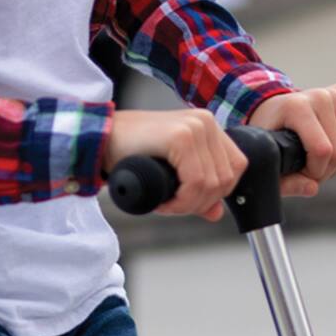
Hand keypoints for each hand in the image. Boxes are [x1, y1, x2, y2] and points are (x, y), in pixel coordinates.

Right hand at [103, 108, 246, 221]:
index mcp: (208, 127)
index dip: (215, 195)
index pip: (235, 169)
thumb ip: (197, 191)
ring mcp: (196, 127)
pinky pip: (196, 183)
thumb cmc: (130, 154)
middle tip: (172, 204)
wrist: (100, 141)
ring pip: (212, 185)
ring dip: (188, 205)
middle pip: (226, 180)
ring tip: (166, 202)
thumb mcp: (172, 174)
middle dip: (200, 203)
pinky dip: (181, 201)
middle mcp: (206, 122)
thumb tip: (217, 213)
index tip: (188, 201)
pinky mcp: (182, 137)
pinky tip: (164, 201)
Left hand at [249, 86, 335, 196]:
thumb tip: (313, 189)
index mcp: (297, 108)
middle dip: (327, 171)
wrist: (273, 111)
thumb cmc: (271, 139)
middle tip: (310, 171)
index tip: (301, 173)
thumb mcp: (272, 163)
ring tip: (319, 161)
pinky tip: (332, 150)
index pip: (323, 151)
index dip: (316, 173)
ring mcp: (333, 94)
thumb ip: (288, 183)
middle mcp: (318, 96)